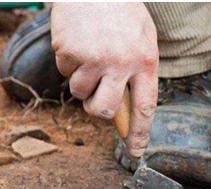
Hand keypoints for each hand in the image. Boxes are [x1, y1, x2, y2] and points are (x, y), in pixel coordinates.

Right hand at [51, 3, 157, 156]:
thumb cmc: (123, 14)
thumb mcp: (143, 41)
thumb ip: (139, 73)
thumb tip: (126, 109)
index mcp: (145, 62)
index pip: (144, 107)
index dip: (139, 133)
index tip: (136, 152)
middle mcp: (120, 63)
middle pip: (103, 110)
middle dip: (96, 112)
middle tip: (95, 101)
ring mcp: (92, 58)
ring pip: (79, 92)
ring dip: (82, 80)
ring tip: (90, 55)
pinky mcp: (68, 50)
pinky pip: (64, 70)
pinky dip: (69, 61)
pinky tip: (79, 41)